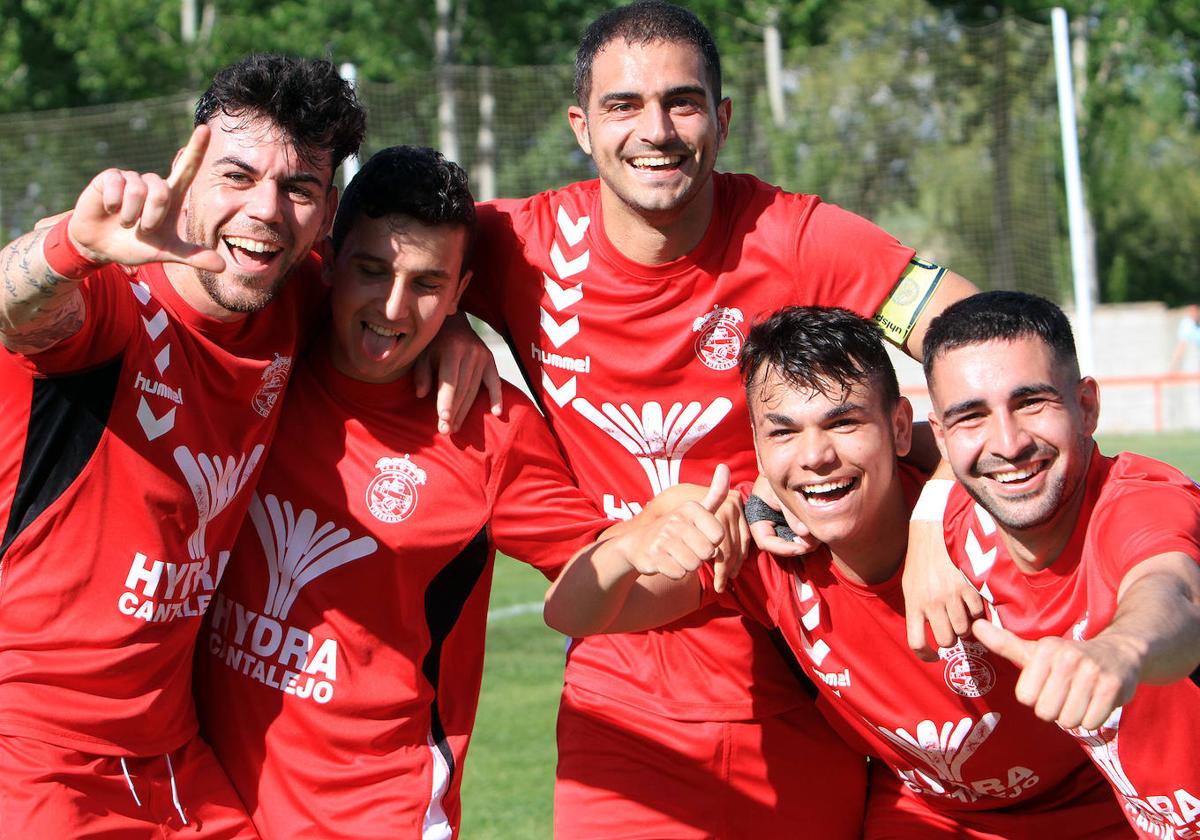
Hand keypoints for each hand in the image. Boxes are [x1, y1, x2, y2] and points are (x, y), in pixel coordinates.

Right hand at [66, 125, 223, 272]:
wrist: (101, 246)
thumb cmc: (136, 245)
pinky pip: (117, 187)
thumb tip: (223, 266)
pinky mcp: (108, 178)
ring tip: (125, 222)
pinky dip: (114, 206)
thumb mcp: (167, 253)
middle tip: (143, 228)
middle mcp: (152, 183)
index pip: (187, 167)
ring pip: (139, 190)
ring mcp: (130, 178)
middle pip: (162, 191)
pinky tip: (110, 210)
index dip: (196, 148)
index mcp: (170, 195)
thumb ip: (194, 257)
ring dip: (132, 215)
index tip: (205, 129)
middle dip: (152, 217)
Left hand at [413, 315, 502, 433]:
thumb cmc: (433, 342)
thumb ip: (422, 373)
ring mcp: (483, 356)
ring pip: (475, 389)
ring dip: (466, 411)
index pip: (449, 380)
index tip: (443, 419)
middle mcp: (470, 351)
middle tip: (446, 431)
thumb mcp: (422, 353)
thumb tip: (422, 394)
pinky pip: (495, 382)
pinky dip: (496, 397)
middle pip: (463, 389)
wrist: (452, 321)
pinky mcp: (491, 360)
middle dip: (454, 411)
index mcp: (452, 348)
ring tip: (456, 428)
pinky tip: (496, 413)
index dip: (446, 400)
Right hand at [626, 465, 743, 587]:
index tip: (698, 536)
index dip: (711, 542)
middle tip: (686, 548)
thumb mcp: (695, 510)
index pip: (719, 536)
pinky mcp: (654, 556)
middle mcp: (676, 519)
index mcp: (691, 507)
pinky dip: (675, 572)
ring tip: (676, 555)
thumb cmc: (674, 529)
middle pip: (708, 552)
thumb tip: (725, 467)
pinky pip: (679, 574)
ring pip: (694, 564)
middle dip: (699, 556)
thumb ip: (715, 494)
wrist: (637, 544)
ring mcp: (663, 537)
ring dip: (687, 565)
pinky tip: (666, 562)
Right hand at [746, 473, 819, 556]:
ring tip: (819, 535)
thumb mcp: (782, 493)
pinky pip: (802, 534)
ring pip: (794, 542)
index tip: (800, 548)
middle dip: (798, 547)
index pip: (765, 541)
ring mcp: (782, 524)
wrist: (786, 463)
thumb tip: (804, 534)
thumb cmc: (777, 475)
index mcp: (758, 517)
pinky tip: (819, 529)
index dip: (782, 548)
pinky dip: (811, 534)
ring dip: (808, 542)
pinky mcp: (794, 522)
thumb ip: (791, 515)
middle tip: (814, 544)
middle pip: (781, 545)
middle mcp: (769, 524)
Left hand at [903, 518, 984, 660]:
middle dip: (951, 638)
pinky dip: (977, 611)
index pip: (916, 642)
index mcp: (913, 603)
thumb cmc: (921, 562)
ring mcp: (951, 595)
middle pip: (947, 640)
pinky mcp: (969, 586)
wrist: (933, 532)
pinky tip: (971, 601)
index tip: (934, 656)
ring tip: (961, 611)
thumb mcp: (911, 586)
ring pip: (965, 629)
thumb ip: (919, 611)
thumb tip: (930, 638)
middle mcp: (931, 602)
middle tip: (951, 627)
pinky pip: (978, 613)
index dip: (926, 656)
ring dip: (965, 625)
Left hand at [972, 619, 1138, 729]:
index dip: (1035, 697)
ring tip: (1081, 696)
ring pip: (1068, 720)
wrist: (1120, 653)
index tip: (1047, 684)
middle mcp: (1068, 657)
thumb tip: (974, 627)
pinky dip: (1093, 719)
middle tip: (1066, 693)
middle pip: (1045, 712)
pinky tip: (1096, 701)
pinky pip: (1091, 723)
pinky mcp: (1112, 688)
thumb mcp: (1036, 649)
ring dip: (1074, 715)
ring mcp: (1092, 672)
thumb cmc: (1068, 657)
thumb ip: (1004, 643)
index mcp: (1045, 649)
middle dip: (1054, 709)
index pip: (1024, 697)